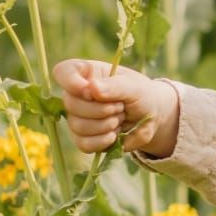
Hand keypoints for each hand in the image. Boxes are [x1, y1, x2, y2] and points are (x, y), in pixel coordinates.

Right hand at [53, 59, 180, 157]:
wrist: (152, 118)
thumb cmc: (141, 95)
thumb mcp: (134, 86)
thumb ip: (114, 86)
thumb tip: (91, 88)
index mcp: (86, 73)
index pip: (63, 72)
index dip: (71, 83)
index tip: (90, 92)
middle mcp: (77, 94)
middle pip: (70, 103)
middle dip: (100, 109)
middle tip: (120, 107)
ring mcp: (78, 117)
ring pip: (77, 125)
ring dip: (104, 125)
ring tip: (120, 119)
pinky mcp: (84, 138)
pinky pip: (83, 143)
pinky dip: (102, 141)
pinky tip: (114, 135)